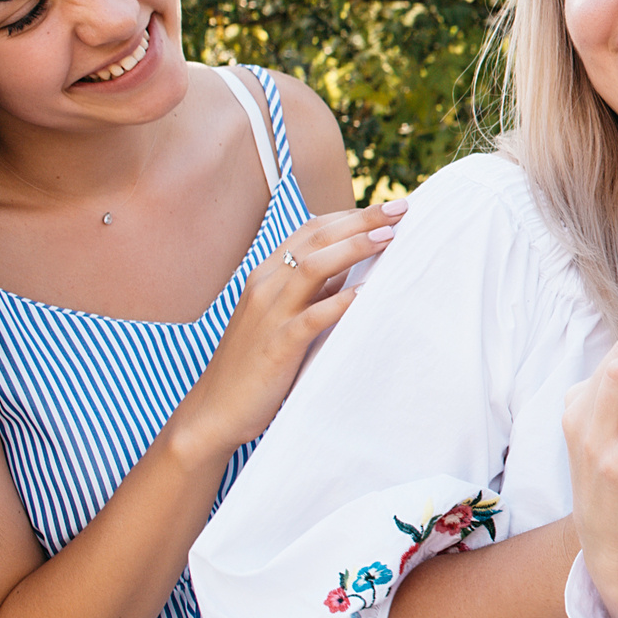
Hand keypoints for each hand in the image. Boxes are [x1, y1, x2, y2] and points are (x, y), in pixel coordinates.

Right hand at [168, 199, 407, 462]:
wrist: (215, 410)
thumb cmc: (257, 362)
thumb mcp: (285, 316)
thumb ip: (313, 292)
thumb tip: (354, 271)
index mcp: (267, 275)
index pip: (312, 229)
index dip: (351, 215)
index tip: (389, 209)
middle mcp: (266, 286)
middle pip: (317, 238)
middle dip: (362, 220)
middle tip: (403, 208)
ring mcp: (269, 314)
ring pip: (312, 267)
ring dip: (353, 249)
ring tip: (390, 238)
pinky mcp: (277, 345)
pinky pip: (310, 317)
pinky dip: (339, 303)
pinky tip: (366, 295)